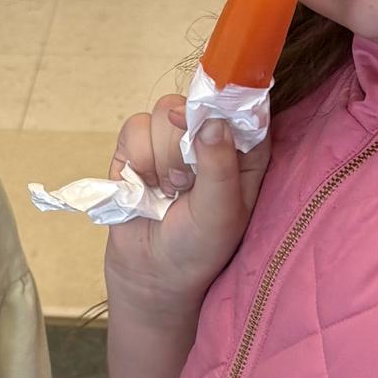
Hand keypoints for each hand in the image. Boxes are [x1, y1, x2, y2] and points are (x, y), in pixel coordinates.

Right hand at [104, 97, 269, 317]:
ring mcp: (172, 139)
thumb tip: (212, 122)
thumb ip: (219, 166)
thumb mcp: (221, 212)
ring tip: (166, 192)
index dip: (225, 105)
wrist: (152, 273)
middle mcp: (210, 138)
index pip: (243, 107)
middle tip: (184, 184)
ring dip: (159, 157)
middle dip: (183, 145)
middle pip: (195, 104)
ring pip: (162, 111)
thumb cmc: (199, 247)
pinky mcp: (138, 146)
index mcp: (245, 151)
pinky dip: (136, 159)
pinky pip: (133, 127)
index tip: (208, 123)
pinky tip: (144, 187)